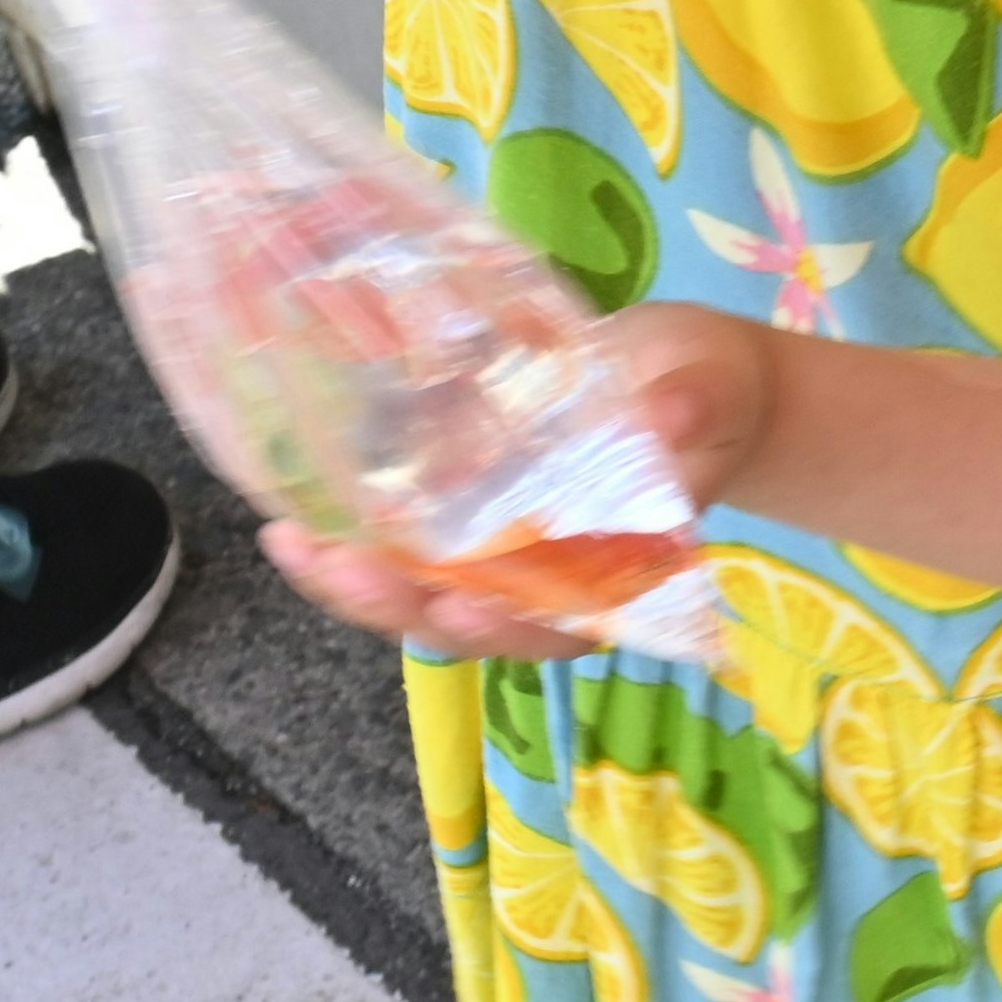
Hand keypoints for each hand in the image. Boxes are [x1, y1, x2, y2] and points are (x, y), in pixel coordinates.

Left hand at [258, 303, 778, 660]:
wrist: (684, 375)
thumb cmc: (709, 388)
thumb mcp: (712, 390)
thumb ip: (695, 409)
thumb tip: (671, 419)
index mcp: (623, 569)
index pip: (563, 622)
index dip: (509, 627)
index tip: (461, 605)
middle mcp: (554, 578)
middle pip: (475, 620)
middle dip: (403, 604)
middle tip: (344, 567)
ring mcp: (502, 552)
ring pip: (425, 594)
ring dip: (356, 585)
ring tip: (293, 548)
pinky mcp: (465, 516)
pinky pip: (403, 548)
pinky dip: (348, 544)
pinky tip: (289, 524)